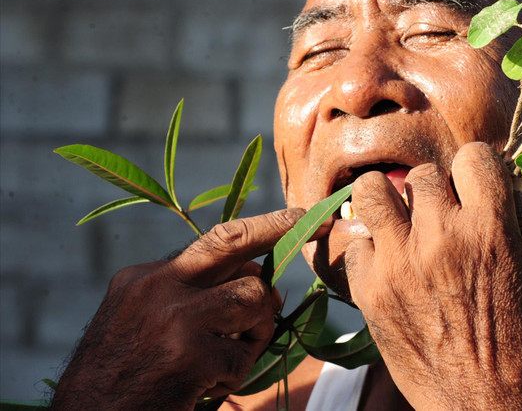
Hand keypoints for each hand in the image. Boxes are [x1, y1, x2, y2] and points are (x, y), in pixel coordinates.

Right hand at [50, 209, 300, 410]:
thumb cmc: (121, 378)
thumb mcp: (142, 322)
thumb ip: (190, 296)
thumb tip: (256, 279)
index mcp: (145, 277)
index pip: (216, 240)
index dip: (265, 225)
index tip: (300, 215)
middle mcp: (157, 287)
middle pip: (236, 244)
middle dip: (282, 232)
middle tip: (317, 227)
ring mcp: (174, 319)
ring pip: (253, 298)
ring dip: (256, 331)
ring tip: (230, 358)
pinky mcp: (189, 356)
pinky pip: (241, 358)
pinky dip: (233, 377)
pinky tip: (203, 389)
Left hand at [345, 142, 521, 409]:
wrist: (483, 407)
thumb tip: (513, 181)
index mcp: (491, 229)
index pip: (474, 154)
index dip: (479, 171)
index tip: (478, 192)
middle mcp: (441, 237)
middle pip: (422, 174)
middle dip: (436, 192)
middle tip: (444, 220)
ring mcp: (399, 263)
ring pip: (372, 191)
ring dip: (390, 203)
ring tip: (403, 224)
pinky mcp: (370, 291)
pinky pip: (356, 242)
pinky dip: (372, 249)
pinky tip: (391, 266)